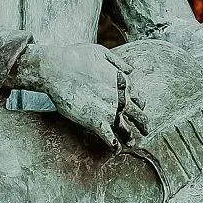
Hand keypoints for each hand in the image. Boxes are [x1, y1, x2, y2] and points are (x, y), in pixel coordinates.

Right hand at [16, 41, 146, 147]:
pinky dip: (115, 145)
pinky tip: (116, 150)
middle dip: (143, 123)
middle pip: (137, 114)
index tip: (137, 107)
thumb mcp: (101, 52)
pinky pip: (110, 138)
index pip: (138, 96)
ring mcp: (109, 111)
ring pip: (126, 128)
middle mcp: (120, 98)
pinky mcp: (96, 122)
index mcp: (122, 81)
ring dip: (131, 137)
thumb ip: (118, 62)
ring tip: (133, 143)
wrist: (56, 69)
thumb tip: (131, 70)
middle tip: (145, 130)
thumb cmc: (75, 57)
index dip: (138, 103)